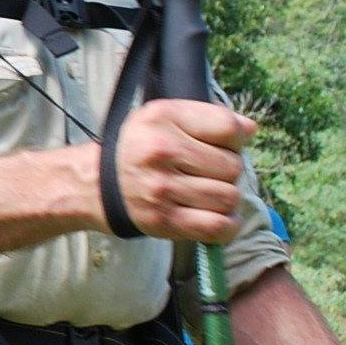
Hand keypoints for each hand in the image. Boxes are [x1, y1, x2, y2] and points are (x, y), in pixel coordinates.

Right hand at [110, 100, 252, 243]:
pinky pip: (217, 227)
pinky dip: (227, 225)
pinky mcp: (164, 220)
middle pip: (232, 166)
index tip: (224, 145)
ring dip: (226, 198)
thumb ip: (207, 118)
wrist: (95, 184)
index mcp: (164, 118)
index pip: (228, 127)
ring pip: (229, 197)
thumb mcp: (163, 117)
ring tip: (210, 193)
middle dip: (228, 170)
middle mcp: (162, 151)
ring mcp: (163, 188)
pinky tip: (219, 217)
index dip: (236, 139)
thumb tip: (251, 130)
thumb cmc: (138, 148)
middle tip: (209, 172)